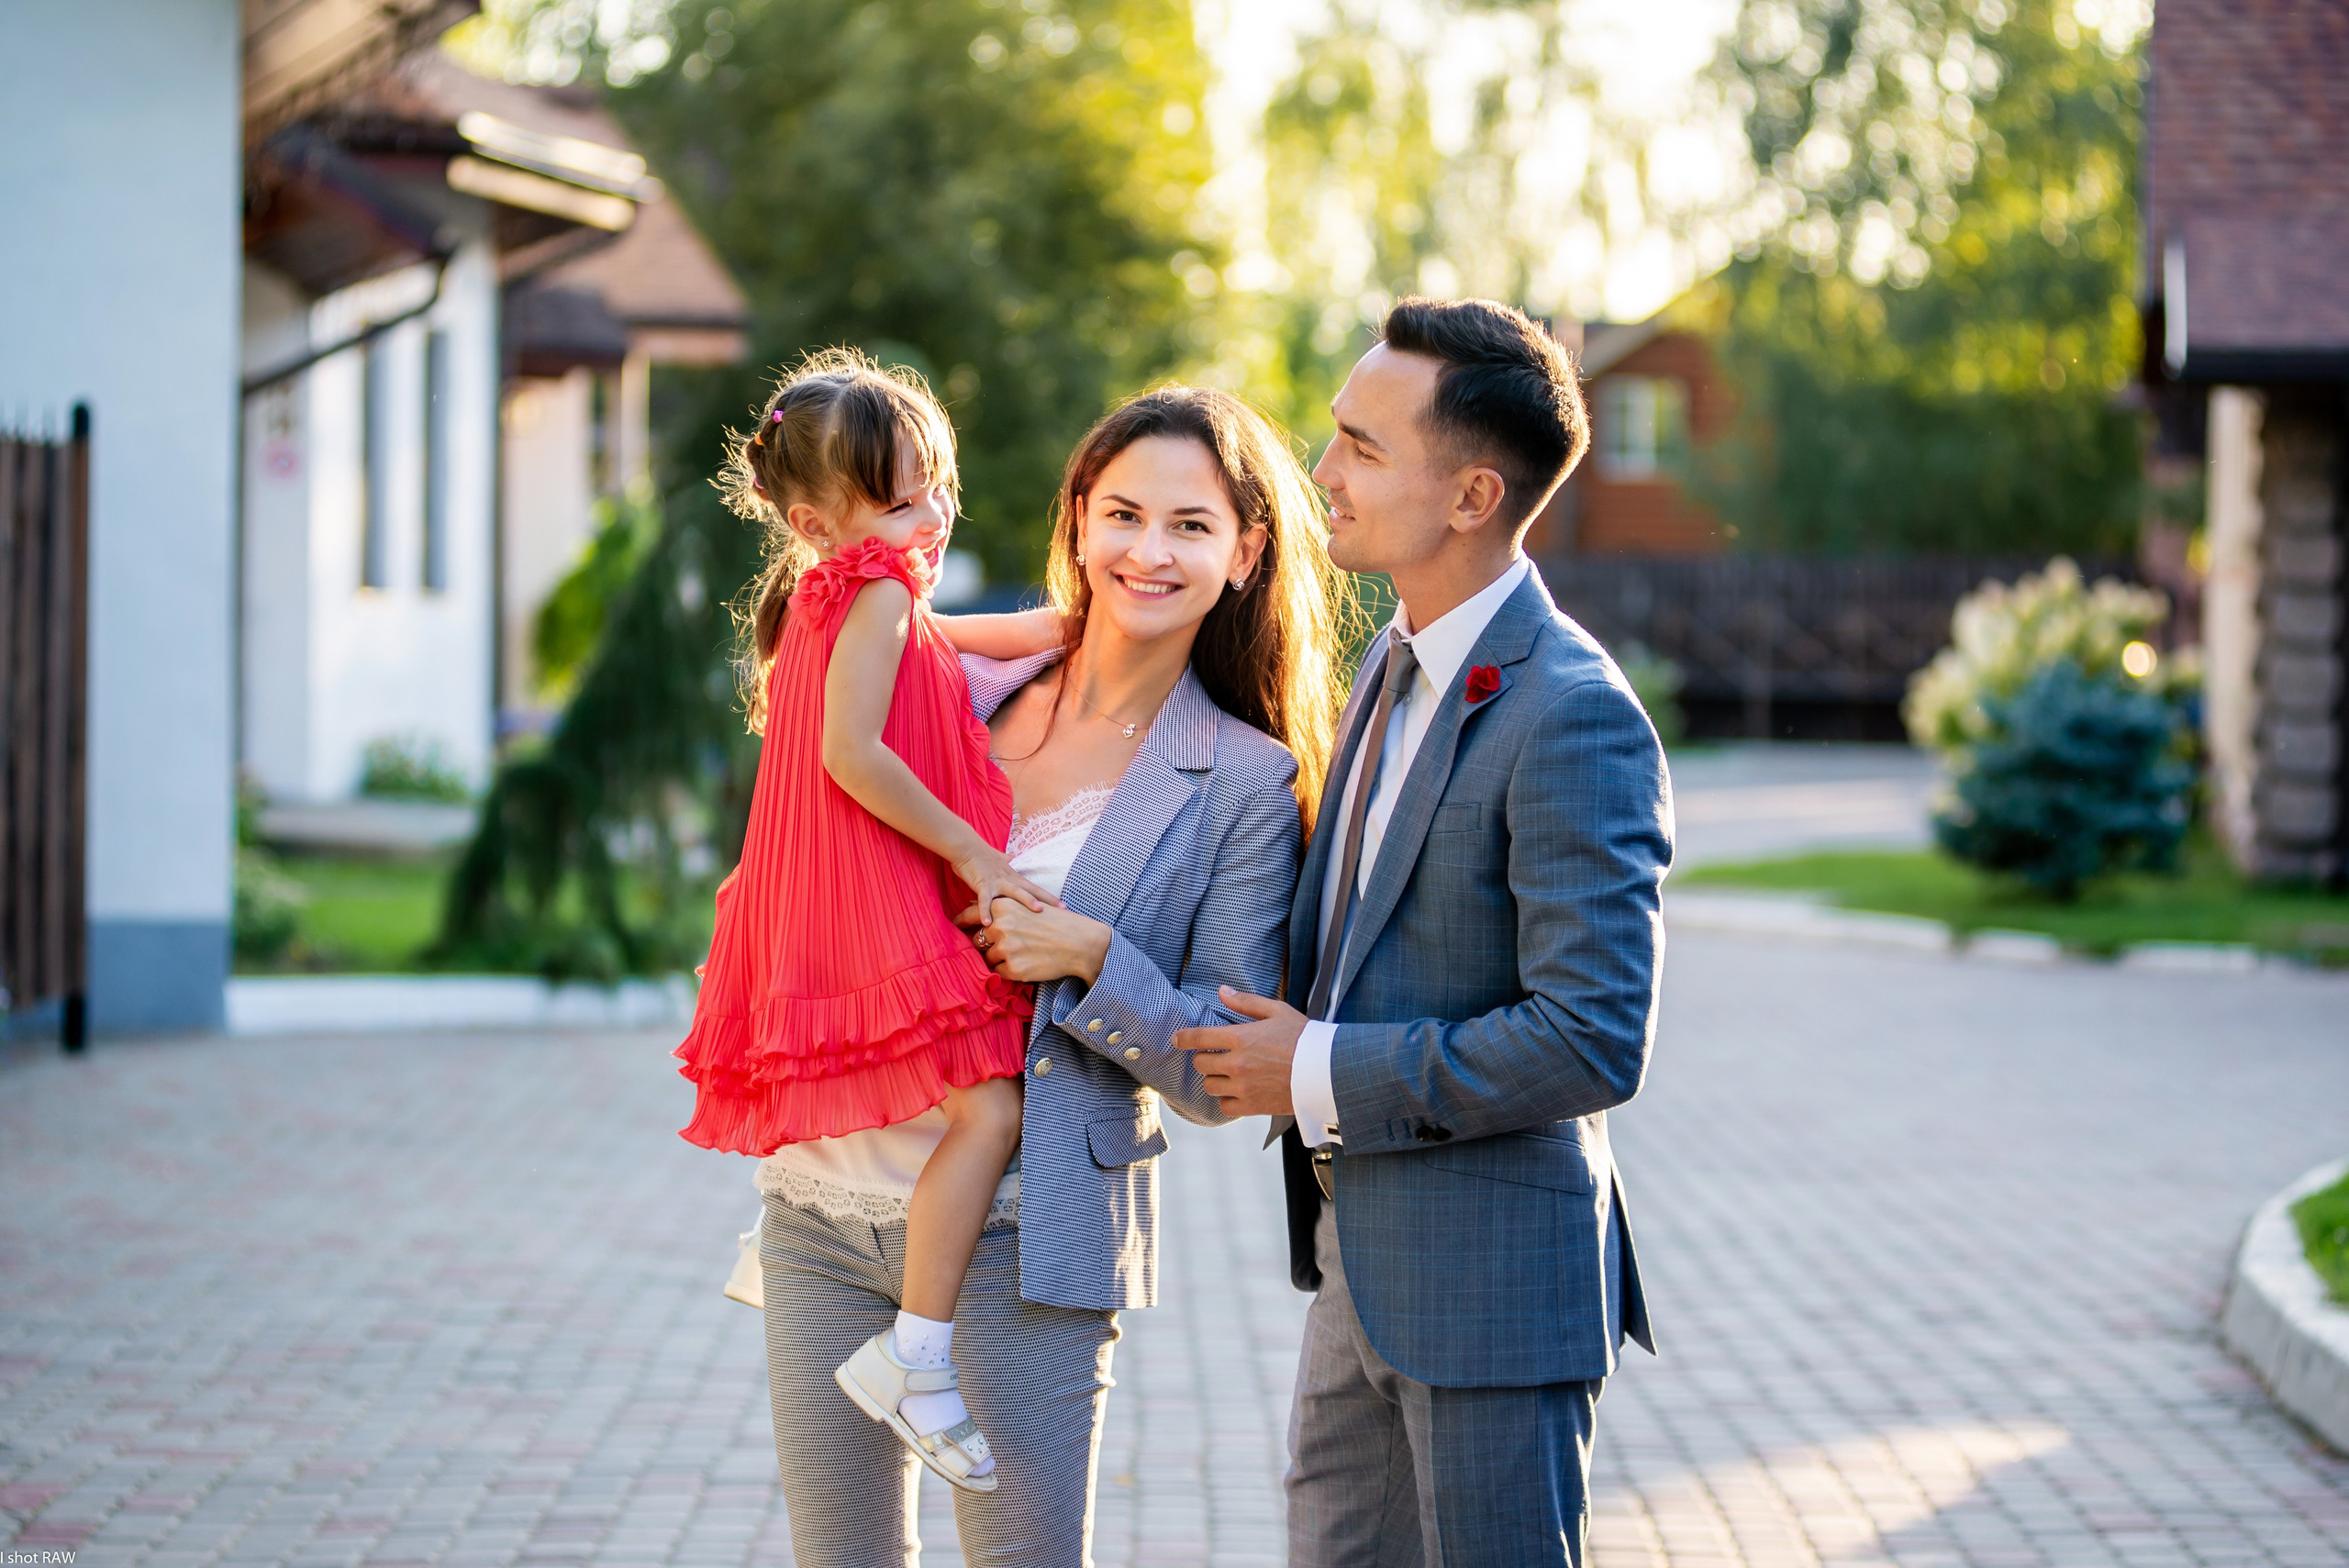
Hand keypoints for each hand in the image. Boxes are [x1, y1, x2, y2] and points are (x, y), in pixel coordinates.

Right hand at [953, 846, 1059, 914]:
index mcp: (1013, 877)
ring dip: (1026, 900)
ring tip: (1038, 910)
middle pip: (1031, 891)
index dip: (1049, 898)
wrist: (966, 846)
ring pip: (1014, 891)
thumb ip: (1006, 859)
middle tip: (1062, 910)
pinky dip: (985, 911)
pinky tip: (988, 923)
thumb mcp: (998, 858)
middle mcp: (1008, 879)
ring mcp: (996, 881)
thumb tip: (1012, 856)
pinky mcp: (982, 883)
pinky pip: (984, 899)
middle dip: (1047, 901)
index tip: (1064, 906)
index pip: (1035, 889)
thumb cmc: (980, 854)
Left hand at [957, 898, 1112, 984]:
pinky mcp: (1014, 969)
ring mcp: (1006, 949)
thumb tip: (977, 910)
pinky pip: (1000, 973)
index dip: (960, 922)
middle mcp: (1000, 927)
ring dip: (1000, 959)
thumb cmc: (1057, 923)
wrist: (1081, 943)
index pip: (970, 914)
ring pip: (988, 959)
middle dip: (986, 945)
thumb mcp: (1028, 906)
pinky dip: (1009, 971)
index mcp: (1003, 907)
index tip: (954, 926)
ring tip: (1023, 955)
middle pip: (978, 940)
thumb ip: (1003, 908)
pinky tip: (1027, 964)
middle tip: (1001, 947)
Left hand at [1174, 987, 1304, 1117]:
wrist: (1326, 1071)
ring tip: (1228, 1073)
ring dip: (1214, 1078)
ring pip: (1209, 1086)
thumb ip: (1246, 1002)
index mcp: (1241, 1037)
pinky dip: (1226, 1099)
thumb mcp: (1277, 1011)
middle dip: (1205, 1058)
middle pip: (1201, 1064)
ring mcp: (1243, 1087)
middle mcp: (1237, 1063)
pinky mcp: (1252, 1106)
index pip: (1199, 1037)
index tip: (1177, 1039)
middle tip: (1217, 1055)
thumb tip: (1221, 992)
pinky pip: (1224, 1106)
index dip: (1183, 1038)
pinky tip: (1236, 1091)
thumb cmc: (1303, 1038)